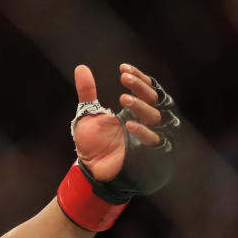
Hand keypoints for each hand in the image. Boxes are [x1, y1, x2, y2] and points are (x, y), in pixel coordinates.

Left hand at [73, 63, 163, 181]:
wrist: (90, 169)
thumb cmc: (92, 143)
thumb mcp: (88, 114)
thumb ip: (87, 92)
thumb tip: (81, 68)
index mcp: (135, 110)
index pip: (146, 88)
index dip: (138, 78)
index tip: (123, 69)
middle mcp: (144, 120)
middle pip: (154, 99)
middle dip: (141, 87)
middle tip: (125, 78)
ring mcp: (147, 136)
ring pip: (156, 117)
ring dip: (141, 106)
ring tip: (124, 98)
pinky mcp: (147, 153)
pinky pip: (154, 140)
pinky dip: (143, 131)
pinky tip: (128, 124)